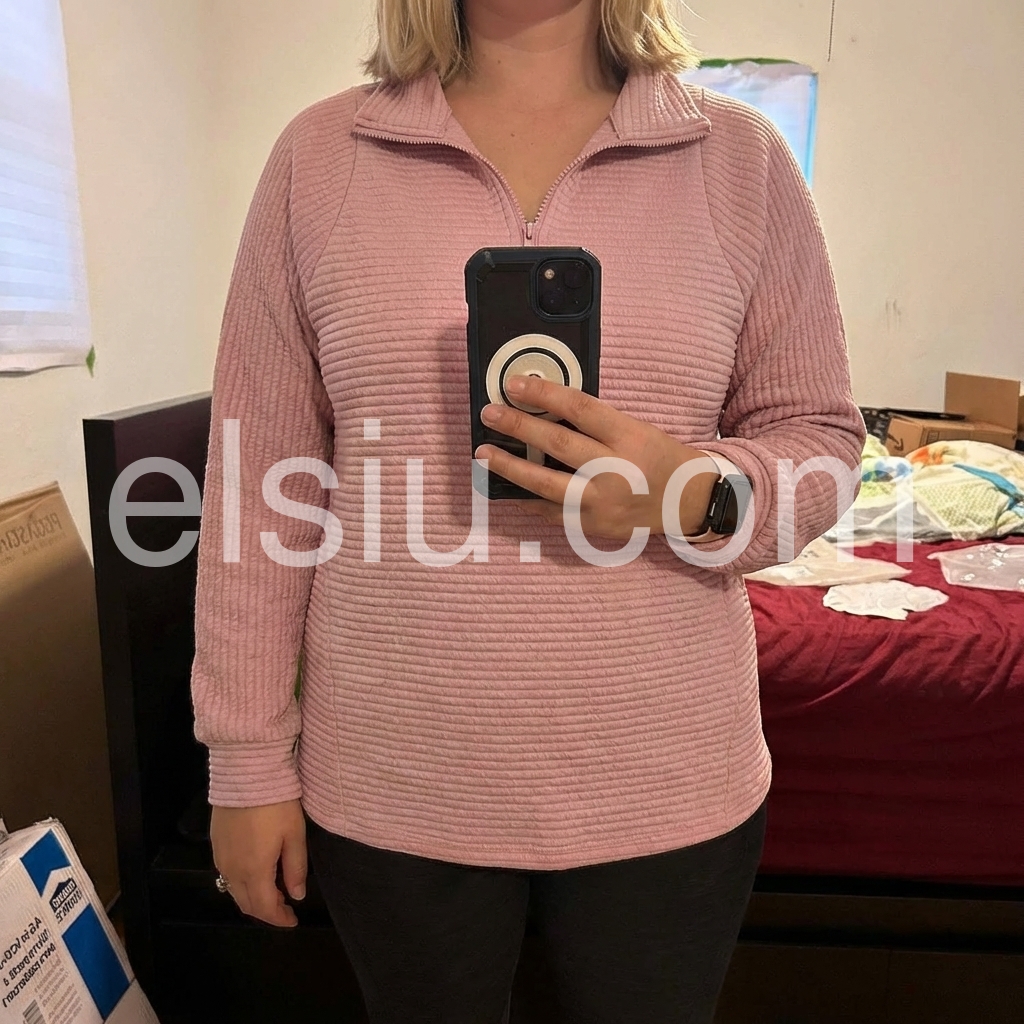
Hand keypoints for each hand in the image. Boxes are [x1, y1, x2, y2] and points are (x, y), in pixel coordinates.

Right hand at [210, 800, 306, 927]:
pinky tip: (256, 873)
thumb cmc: (276, 804)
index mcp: (254, 871)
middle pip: (246, 904)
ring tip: (274, 891)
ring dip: (253, 898)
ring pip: (234, 891)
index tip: (293, 921)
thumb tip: (297, 896)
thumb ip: (295, 868)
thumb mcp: (294, 834)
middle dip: (266, 911)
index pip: (264, 908)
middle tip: (285, 906)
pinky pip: (226, 875)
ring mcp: (220, 858)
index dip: (279, 919)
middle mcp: (232, 870)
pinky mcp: (215, 845)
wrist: (246, 774)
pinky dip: (242, 884)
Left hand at [474, 375, 717, 540]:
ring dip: (509, 467)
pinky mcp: (593, 526)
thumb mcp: (636, 429)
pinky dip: (527, 498)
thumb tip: (540, 409)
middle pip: (557, 445)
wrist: (687, 502)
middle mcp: (615, 470)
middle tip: (489, 413)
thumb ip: (594, 423)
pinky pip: (551, 511)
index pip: (579, 408)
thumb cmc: (657, 457)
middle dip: (518, 426)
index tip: (514, 384)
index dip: (543, 394)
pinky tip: (507, 487)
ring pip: (546, 484)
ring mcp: (602, 502)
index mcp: (628, 436)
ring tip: (483, 454)